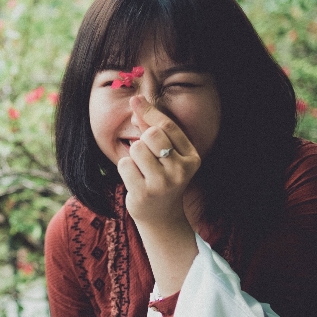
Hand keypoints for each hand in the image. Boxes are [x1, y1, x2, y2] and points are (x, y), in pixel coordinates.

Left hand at [117, 96, 200, 294]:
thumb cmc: (161, 180)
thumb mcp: (165, 156)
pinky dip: (125, 169)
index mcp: (191, 158)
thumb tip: (137, 104)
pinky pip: (125, 165)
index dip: (150, 111)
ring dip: (133, 156)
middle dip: (142, 141)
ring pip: (136, 149)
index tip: (136, 99)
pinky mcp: (144, 193)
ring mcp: (163, 183)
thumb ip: (153, 132)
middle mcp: (180, 170)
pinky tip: (135, 180)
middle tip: (146, 157)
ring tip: (141, 170)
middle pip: (151, 135)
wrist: (161, 218)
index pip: (168, 126)